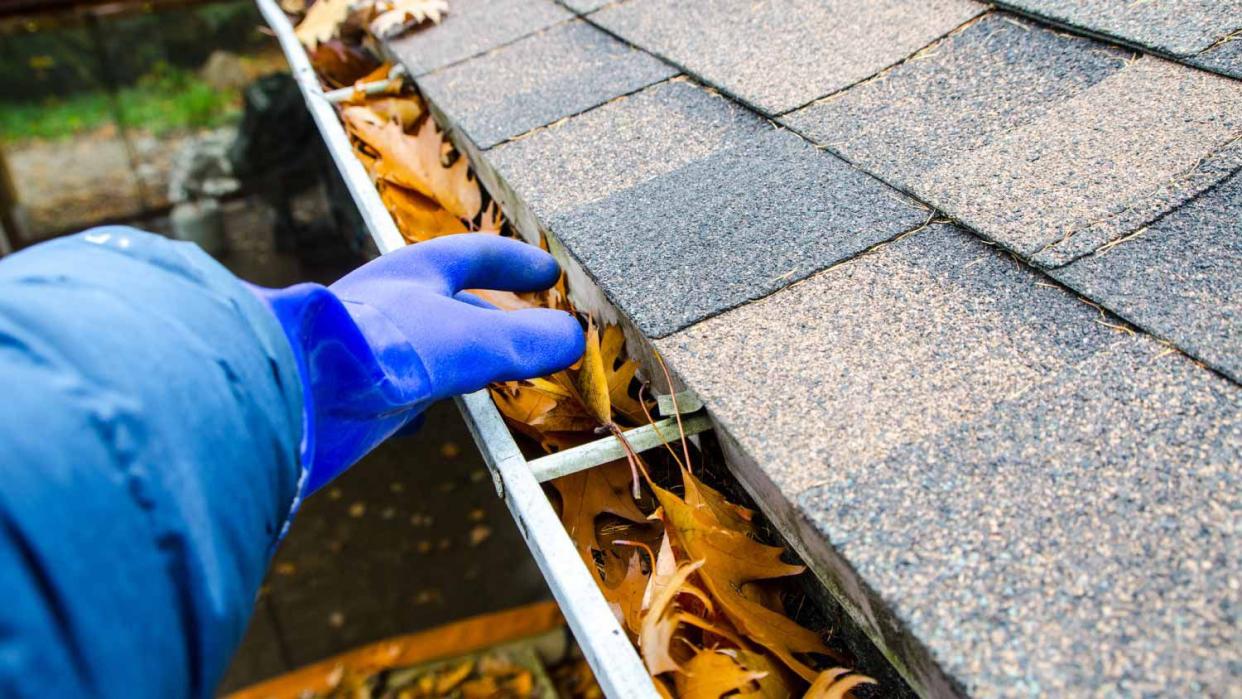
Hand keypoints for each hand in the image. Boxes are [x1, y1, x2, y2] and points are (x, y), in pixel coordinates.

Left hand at [252, 234, 583, 492]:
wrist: (293, 393)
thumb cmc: (377, 346)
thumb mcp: (468, 340)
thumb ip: (523, 341)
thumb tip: (574, 338)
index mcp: (416, 272)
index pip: (476, 254)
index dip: (516, 262)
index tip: (550, 272)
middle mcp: (392, 303)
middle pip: (454, 301)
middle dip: (495, 315)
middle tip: (533, 331)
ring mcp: (372, 347)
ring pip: (429, 347)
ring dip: (464, 359)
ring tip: (495, 377)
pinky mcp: (355, 391)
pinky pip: (399, 389)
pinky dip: (424, 399)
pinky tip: (426, 421)